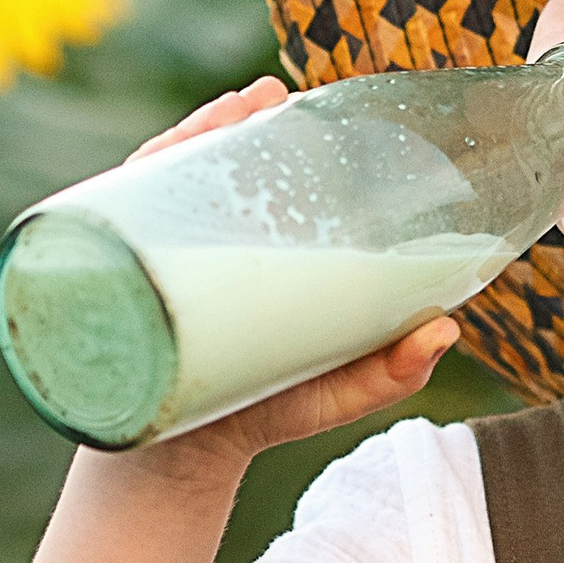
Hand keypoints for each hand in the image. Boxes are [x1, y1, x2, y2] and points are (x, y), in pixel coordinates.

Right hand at [97, 78, 462, 484]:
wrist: (186, 463)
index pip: (263, 176)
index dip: (280, 131)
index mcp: (255, 253)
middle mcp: (204, 244)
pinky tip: (161, 157)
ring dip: (195, 134)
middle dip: (235, 120)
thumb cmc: (267, 413)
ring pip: (168, 177)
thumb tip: (446, 328)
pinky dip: (137, 182)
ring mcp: (160, 258)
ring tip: (232, 112)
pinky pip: (117, 219)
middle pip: (213, 163)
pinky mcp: (121, 282)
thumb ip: (393, 368)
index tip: (303, 101)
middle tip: (269, 99)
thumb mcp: (338, 390)